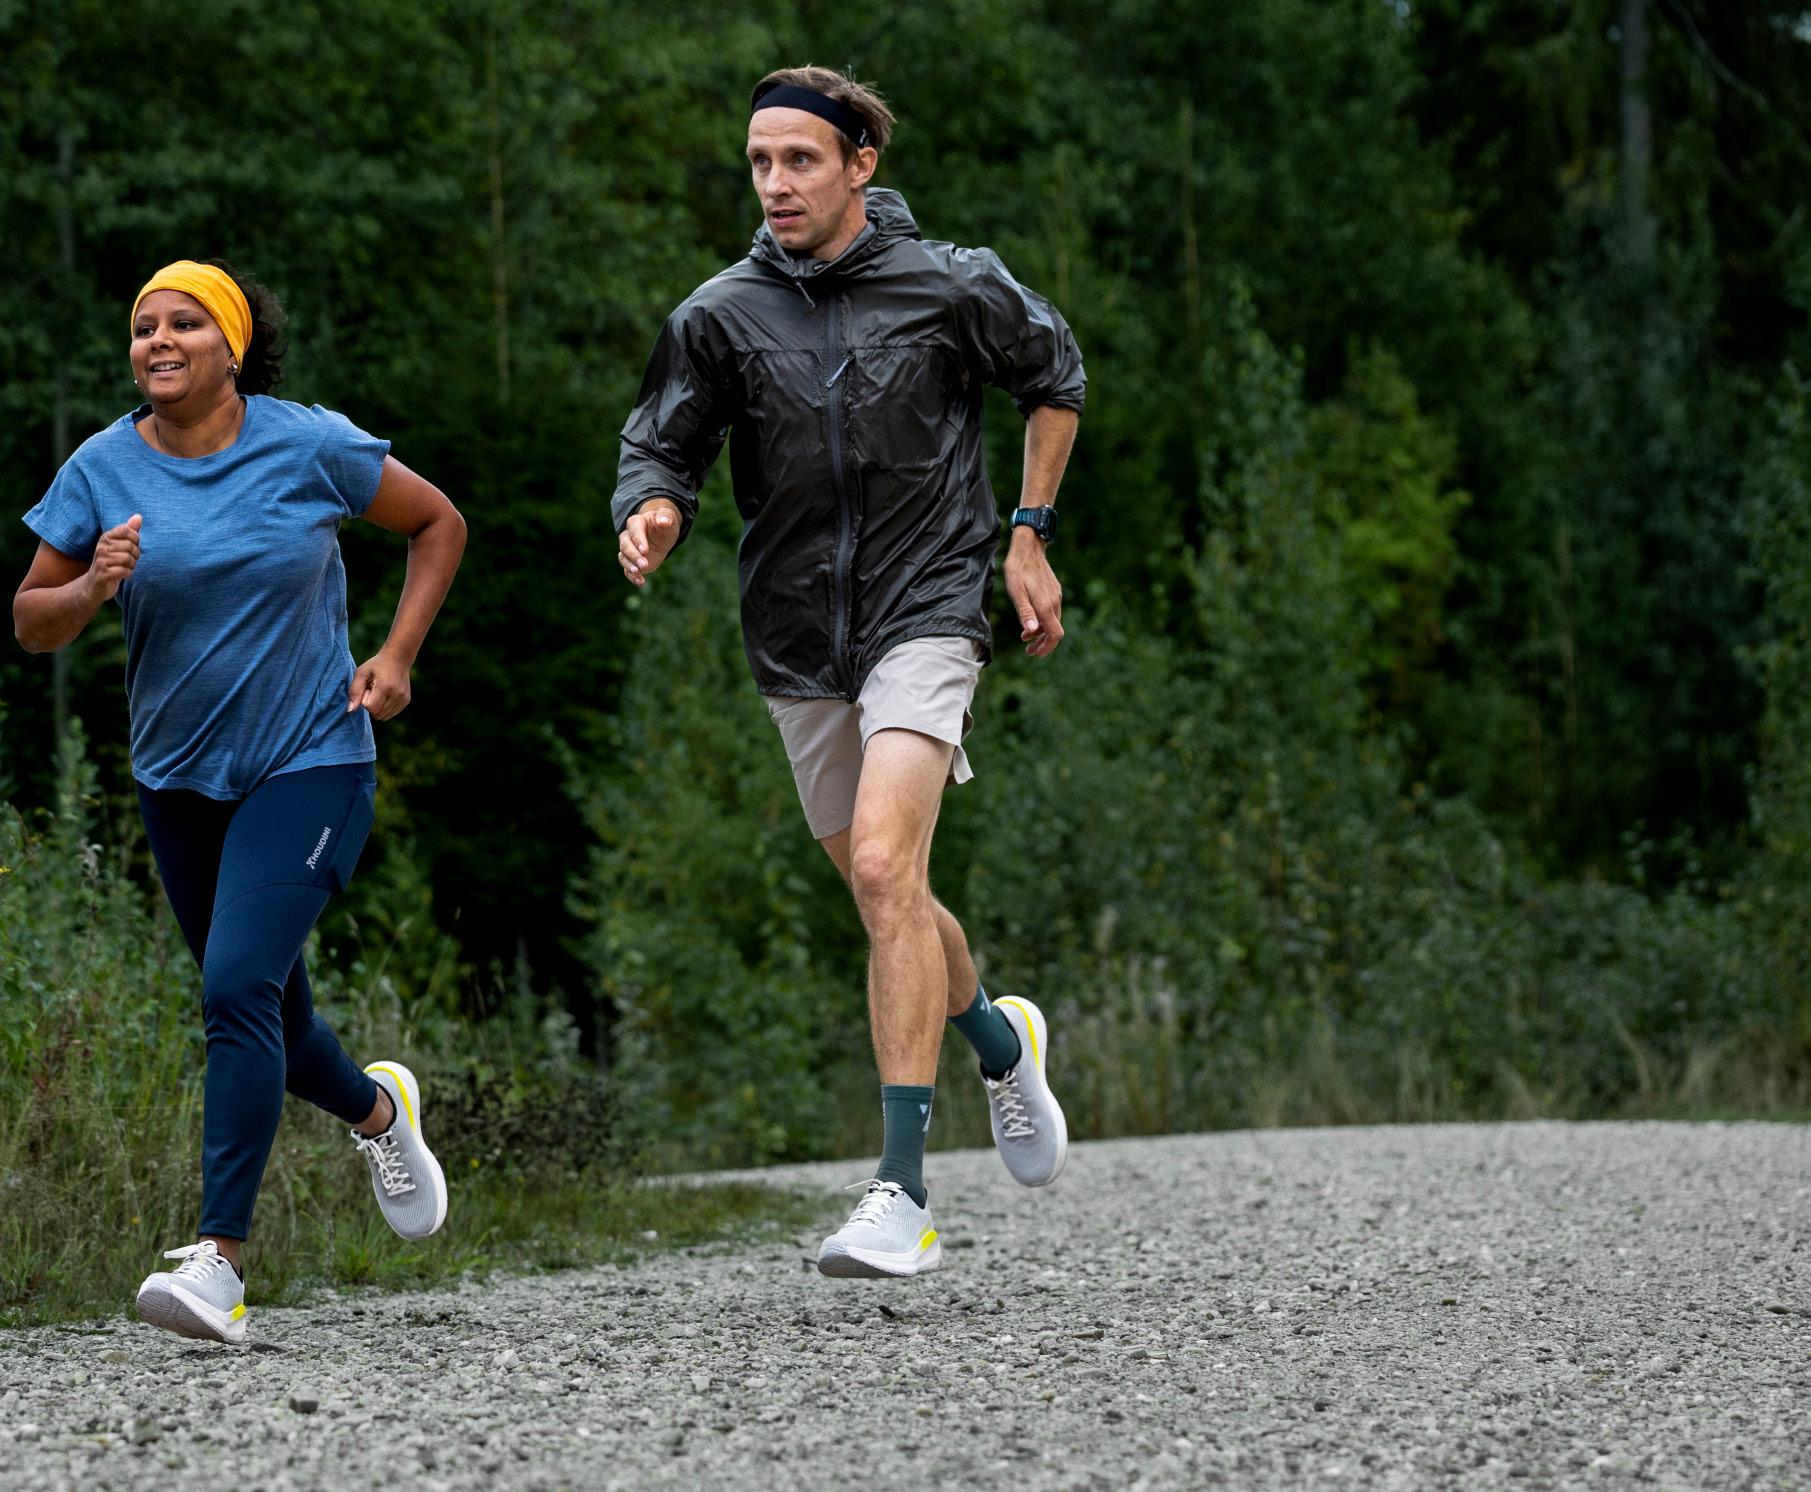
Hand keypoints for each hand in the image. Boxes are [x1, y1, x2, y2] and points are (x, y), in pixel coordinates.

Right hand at [86, 515, 141, 602]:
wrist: (95, 585)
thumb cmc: (112, 563)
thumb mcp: (120, 546)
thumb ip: (129, 531)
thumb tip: (138, 516)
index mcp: (106, 537)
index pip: (127, 530)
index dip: (135, 539)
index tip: (132, 546)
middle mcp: (101, 547)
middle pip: (130, 546)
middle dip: (135, 555)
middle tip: (130, 561)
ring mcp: (100, 560)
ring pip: (127, 559)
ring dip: (132, 566)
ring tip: (126, 568)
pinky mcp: (102, 573)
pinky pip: (123, 571)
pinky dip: (127, 574)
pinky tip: (123, 575)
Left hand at [347, 648, 412, 719]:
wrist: (398, 658)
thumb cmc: (376, 665)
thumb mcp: (361, 673)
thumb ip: (354, 692)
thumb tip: (350, 711)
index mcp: (385, 687)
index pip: (370, 707)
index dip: (365, 699)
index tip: (368, 688)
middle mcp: (397, 695)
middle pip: (377, 714)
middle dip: (371, 705)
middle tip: (373, 690)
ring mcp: (403, 699)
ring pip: (384, 716)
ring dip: (378, 707)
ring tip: (380, 692)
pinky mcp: (406, 701)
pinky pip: (390, 714)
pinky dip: (385, 708)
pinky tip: (386, 694)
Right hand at [618, 499, 681, 586]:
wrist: (662, 535)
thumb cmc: (664, 524)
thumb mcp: (668, 518)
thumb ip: (666, 517)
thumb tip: (664, 521)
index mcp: (636, 523)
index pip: (634, 531)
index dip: (638, 541)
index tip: (645, 551)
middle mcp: (628, 536)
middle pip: (625, 546)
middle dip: (634, 556)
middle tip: (644, 565)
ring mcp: (629, 550)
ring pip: (623, 558)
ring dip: (630, 567)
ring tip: (639, 574)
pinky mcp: (632, 562)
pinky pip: (628, 570)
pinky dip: (633, 577)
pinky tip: (641, 582)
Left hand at [1004, 528, 1063, 656]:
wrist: (1028, 546)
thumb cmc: (1017, 568)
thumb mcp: (1015, 591)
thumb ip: (1024, 611)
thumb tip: (1032, 630)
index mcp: (1045, 605)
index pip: (1055, 634)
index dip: (1047, 647)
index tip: (1035, 653)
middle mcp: (1054, 602)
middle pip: (1055, 630)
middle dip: (1043, 643)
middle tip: (1029, 650)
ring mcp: (1056, 595)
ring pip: (1053, 621)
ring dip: (1041, 632)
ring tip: (1025, 637)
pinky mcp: (1054, 590)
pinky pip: (1051, 611)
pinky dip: (1043, 620)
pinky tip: (1030, 620)